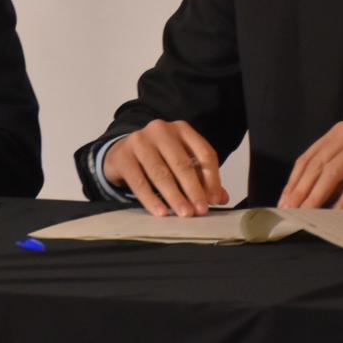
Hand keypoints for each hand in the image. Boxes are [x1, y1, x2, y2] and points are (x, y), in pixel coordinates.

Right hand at [103, 120, 227, 216]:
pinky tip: (161, 212)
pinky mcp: (123, 156)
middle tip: (201, 210)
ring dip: (175, 196)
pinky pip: (139, 182)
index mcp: (182, 129)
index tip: (214, 199)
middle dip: (193, 190)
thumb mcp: (182, 163)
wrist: (122, 153)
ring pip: (161, 173)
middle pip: (182, 163)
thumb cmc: (157, 158)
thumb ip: (202, 178)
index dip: (212, 178)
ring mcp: (139, 141)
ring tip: (184, 213)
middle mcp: (161, 130)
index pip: (204, 153)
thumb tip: (220, 197)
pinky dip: (151, 199)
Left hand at [278, 120, 342, 208]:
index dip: (295, 180)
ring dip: (318, 194)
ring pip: (335, 170)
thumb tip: (304, 200)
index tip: (284, 201)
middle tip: (290, 211)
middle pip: (318, 163)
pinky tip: (337, 212)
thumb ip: (333, 181)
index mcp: (340, 132)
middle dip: (302, 190)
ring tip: (307, 214)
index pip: (309, 157)